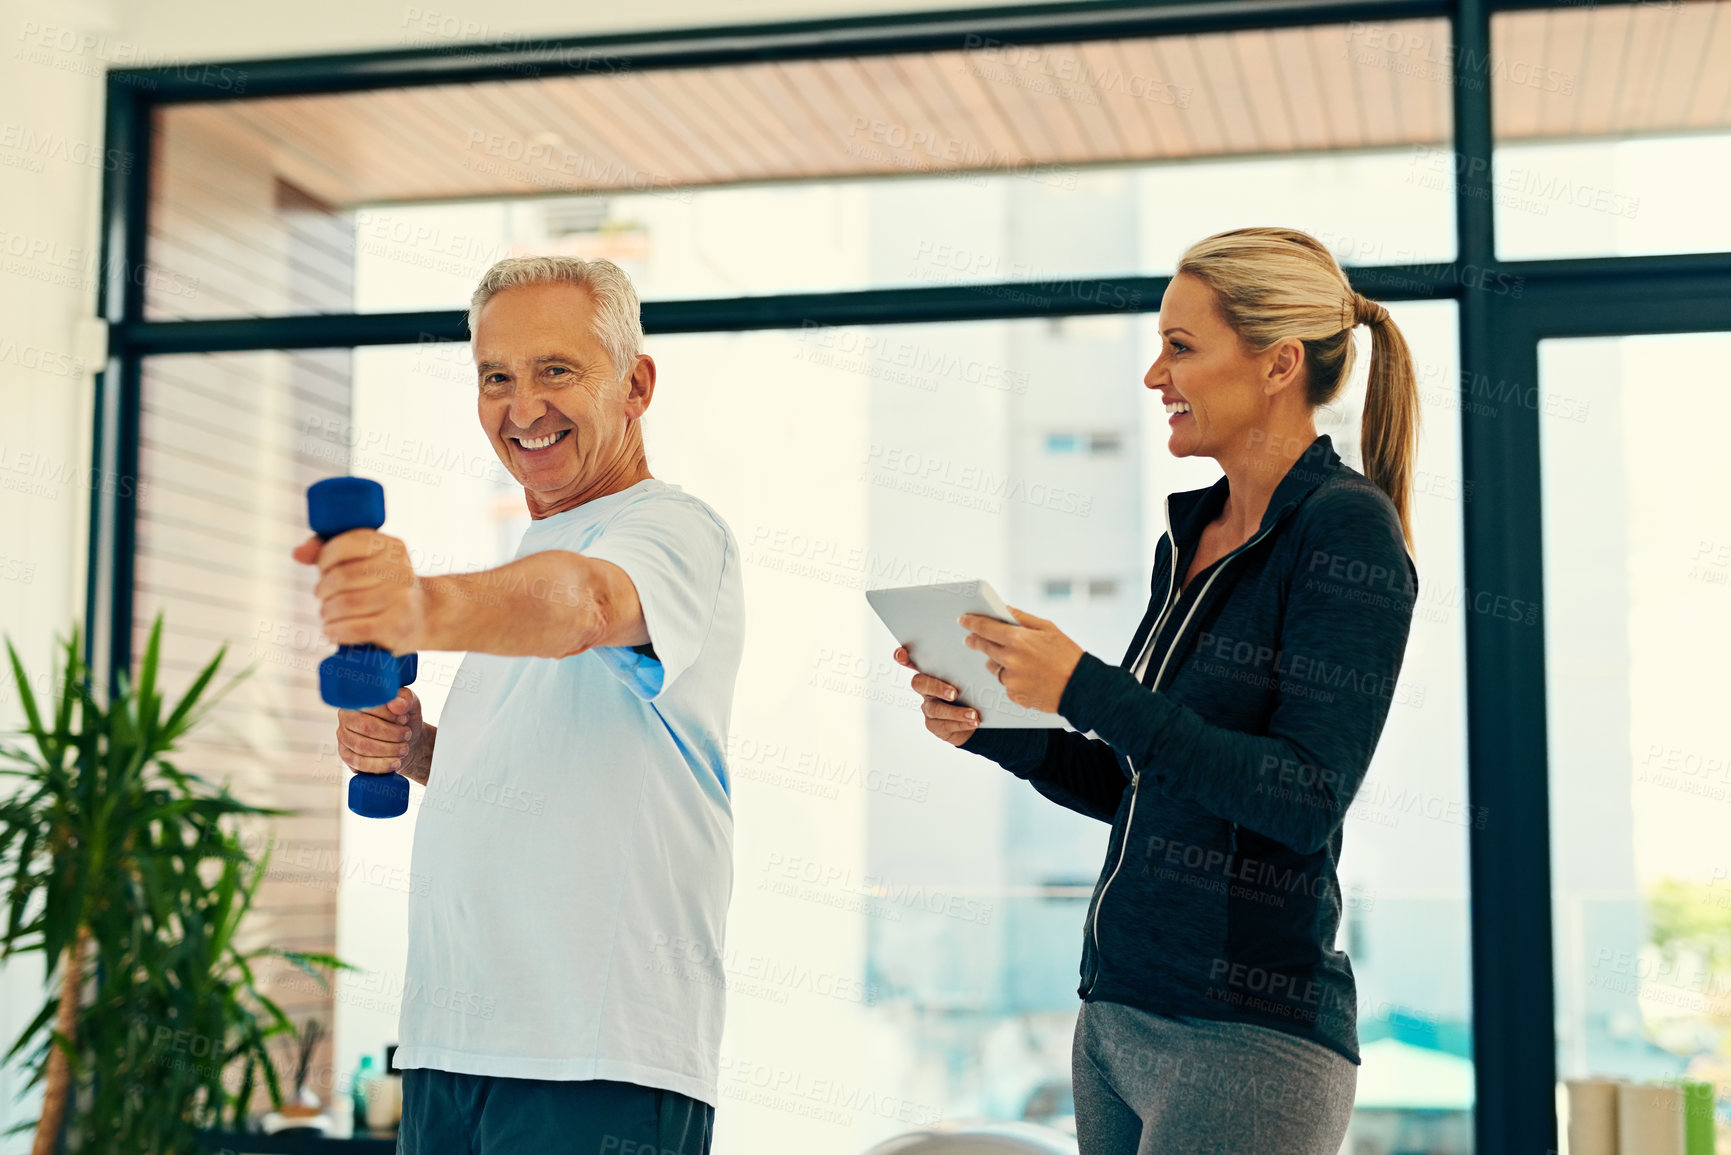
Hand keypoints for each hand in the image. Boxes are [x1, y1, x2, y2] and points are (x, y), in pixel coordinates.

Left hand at [292, 529, 426, 653]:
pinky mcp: (397, 626)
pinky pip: (354, 628)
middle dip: (322, 590)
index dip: (324, 559)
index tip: (324, 571)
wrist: (425, 616)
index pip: (345, 544)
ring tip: (327, 615)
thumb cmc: (383, 585)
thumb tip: (298, 554)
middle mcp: (400, 570)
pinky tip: (332, 630)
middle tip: (323, 597)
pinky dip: (335, 631)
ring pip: (345, 604)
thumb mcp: (366, 560)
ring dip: (326, 613)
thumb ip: (330, 551)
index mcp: (391, 547)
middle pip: (341, 577)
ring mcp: (401, 599)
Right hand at [335, 687, 428, 783]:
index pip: (370, 706)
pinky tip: (394, 763)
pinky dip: (380, 765)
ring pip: (362, 747)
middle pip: (366, 728)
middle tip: (407, 736)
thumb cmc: (404, 719)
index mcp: (360, 699)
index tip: (405, 720)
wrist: (406, 741)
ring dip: (388, 750)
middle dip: (391, 734)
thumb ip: (405, 699)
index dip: (390, 715)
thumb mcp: (410, 704)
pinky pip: (359, 763)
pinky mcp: (346, 755)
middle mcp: (346, 717)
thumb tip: (396, 704)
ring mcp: (344, 736)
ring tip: (404, 749)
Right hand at [892, 646, 979, 746]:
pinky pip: (945, 724)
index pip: (912, 661)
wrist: (976, 717)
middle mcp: (926, 689)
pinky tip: (973, 721)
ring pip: (936, 708)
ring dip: (956, 712)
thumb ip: (967, 668)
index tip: (901, 654)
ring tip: (973, 715)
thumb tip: (978, 655)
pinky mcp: (933, 725)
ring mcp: (928, 707)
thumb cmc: (972, 691)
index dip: (903, 657)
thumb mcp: (970, 678)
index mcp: (932, 672)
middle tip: (954, 694)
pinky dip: (961, 723)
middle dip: (936, 687)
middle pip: (919, 683)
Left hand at [960, 607, 1083, 714]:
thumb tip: (1003, 609)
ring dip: (998, 662)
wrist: (1081, 688)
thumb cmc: (1067, 654)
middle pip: (984, 647)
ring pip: (994, 667)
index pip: (985, 627)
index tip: (963, 620)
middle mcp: (1010, 660)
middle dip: (975, 641)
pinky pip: (1005, 683)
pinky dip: (1011, 678)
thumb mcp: (1048, 628)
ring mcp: (1011, 679)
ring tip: (1016, 660)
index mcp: (1017, 639)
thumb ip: (1022, 618)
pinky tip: (1028, 676)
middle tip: (970, 638)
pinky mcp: (1014, 695)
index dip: (971, 622)